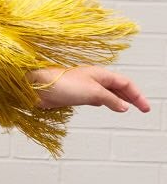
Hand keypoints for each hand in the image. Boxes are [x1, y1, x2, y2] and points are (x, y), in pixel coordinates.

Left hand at [30, 66, 150, 112]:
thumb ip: (111, 100)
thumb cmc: (63, 85)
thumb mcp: (93, 93)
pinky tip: (104, 105)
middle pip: (119, 87)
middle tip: (142, 109)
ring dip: (119, 100)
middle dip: (132, 97)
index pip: (126, 83)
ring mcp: (84, 86)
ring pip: (107, 92)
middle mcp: (94, 78)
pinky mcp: (74, 94)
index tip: (146, 108)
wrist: (38, 87)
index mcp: (101, 74)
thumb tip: (124, 107)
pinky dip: (104, 101)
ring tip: (128, 107)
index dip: (138, 95)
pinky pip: (94, 97)